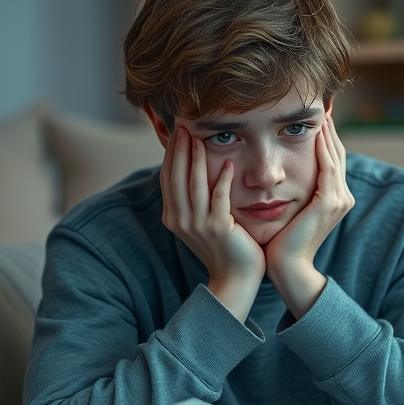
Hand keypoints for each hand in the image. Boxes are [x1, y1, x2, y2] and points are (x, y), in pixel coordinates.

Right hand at [160, 127, 264, 321]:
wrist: (236, 279)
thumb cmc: (223, 247)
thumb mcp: (201, 222)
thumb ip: (195, 198)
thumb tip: (192, 170)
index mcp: (173, 217)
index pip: (168, 178)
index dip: (171, 154)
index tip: (177, 132)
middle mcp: (180, 220)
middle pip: (176, 176)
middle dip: (180, 149)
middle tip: (185, 125)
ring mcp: (198, 225)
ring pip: (194, 184)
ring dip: (197, 158)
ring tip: (200, 138)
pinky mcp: (218, 228)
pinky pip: (219, 197)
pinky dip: (222, 179)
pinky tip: (227, 163)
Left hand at [265, 116, 354, 317]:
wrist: (287, 269)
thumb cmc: (281, 244)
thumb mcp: (290, 212)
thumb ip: (291, 192)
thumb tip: (276, 174)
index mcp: (334, 199)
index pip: (331, 159)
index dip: (326, 136)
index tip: (316, 115)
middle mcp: (342, 197)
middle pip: (337, 152)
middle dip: (330, 128)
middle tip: (323, 103)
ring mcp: (338, 200)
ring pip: (334, 155)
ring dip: (327, 131)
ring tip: (320, 109)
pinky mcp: (328, 203)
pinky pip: (328, 166)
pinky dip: (322, 147)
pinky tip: (314, 131)